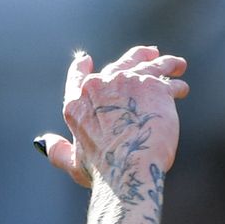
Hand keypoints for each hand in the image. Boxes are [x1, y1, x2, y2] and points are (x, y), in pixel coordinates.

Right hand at [36, 46, 188, 195]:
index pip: (77, 79)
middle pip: (119, 66)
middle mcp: (99, 87)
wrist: (128, 167)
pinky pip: (168, 81)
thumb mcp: (73, 163)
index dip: (81, 68)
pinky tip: (181, 87)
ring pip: (148, 67)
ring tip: (176, 64)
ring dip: (163, 64)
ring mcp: (126, 83)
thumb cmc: (102, 171)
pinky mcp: (154, 88)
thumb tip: (43, 142)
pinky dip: (175, 83)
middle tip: (149, 52)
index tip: (86, 59)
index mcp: (76, 104)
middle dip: (135, 57)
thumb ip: (57, 151)